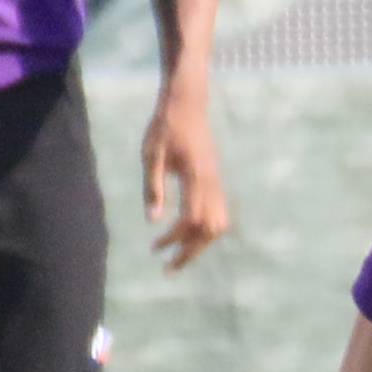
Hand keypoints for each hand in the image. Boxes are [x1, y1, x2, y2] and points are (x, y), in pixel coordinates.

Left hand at [140, 81, 230, 270]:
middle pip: (209, 229)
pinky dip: (206, 231)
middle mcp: (212, 183)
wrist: (188, 104)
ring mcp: (217, 182)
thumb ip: (153, 187)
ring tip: (179, 255)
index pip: (190, 219)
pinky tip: (189, 236)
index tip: (155, 248)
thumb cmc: (165, 126)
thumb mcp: (151, 155)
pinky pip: (219, 214)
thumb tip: (153, 220)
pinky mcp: (216, 181)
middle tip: (169, 268)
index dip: (174, 239)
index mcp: (195, 177)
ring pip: (218, 224)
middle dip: (190, 252)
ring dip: (201, 244)